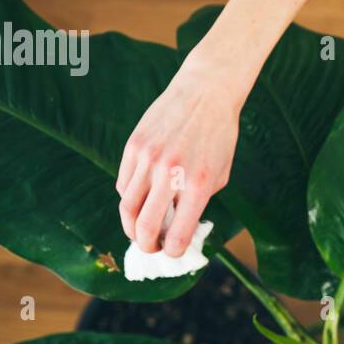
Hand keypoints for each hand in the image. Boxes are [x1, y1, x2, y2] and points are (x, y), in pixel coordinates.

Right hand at [116, 52, 241, 255]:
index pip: (176, 234)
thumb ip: (199, 202)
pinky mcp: (133, 146)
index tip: (172, 252)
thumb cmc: (219, 135)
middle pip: (143, 227)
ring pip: (127, 207)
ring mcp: (148, 159)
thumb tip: (178, 228)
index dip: (172, 251)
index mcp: (198, 185)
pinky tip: (139, 200)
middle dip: (146, 245)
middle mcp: (170, 174)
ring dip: (131, 225)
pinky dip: (129, 198)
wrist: (205, 91)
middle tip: (150, 248)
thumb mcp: (220, 173)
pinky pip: (123, 183)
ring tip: (140, 229)